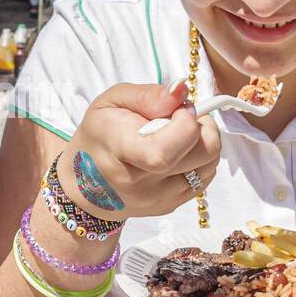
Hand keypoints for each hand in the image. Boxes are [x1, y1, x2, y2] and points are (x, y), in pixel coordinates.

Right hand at [61, 80, 220, 220]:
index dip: (184, 123)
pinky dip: (200, 160)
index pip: (164, 151)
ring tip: (178, 135)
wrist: (85, 185)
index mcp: (120, 151)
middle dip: (202, 126)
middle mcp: (140, 183)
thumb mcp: (111, 102)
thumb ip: (148, 95)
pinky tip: (179, 152)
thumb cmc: (99, 135)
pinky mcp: (171, 206)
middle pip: (202, 154)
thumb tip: (182, 91)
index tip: (176, 109)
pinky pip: (206, 178)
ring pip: (210, 165)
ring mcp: (158, 199)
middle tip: (181, 118)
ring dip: (203, 142)